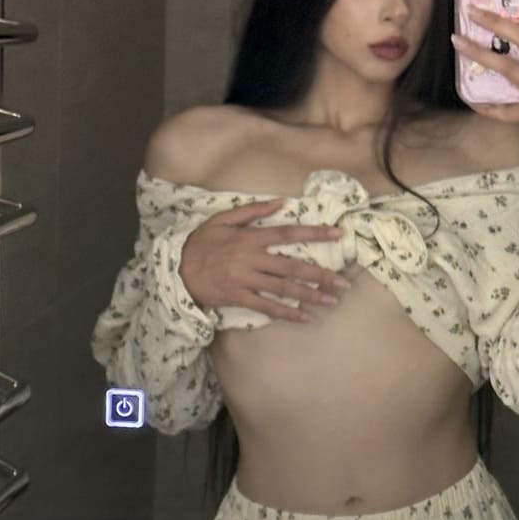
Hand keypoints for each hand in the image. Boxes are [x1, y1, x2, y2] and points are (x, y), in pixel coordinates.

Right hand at [179, 198, 348, 322]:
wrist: (175, 269)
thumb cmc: (201, 241)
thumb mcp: (223, 219)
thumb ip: (253, 210)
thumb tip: (281, 202)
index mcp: (250, 237)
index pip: (288, 233)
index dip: (314, 234)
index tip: (337, 234)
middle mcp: (252, 259)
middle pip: (292, 266)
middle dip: (320, 275)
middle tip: (343, 282)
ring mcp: (246, 280)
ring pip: (283, 289)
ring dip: (310, 295)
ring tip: (332, 300)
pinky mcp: (239, 298)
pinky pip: (267, 307)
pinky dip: (287, 312)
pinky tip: (306, 317)